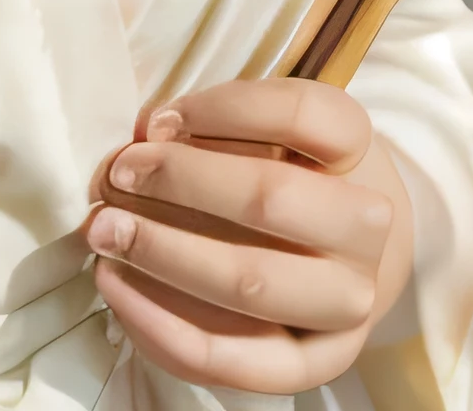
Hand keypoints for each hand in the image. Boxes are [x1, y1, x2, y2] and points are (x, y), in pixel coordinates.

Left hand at [84, 79, 414, 396]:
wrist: (353, 253)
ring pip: (252, 285)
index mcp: (359, 149)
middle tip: (117, 173)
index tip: (158, 118)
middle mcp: (368, 229)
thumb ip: (218, 122)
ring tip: (105, 232)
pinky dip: (166, 330)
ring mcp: (350, 303)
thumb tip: (151, 133)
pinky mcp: (318, 362)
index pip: (301, 114)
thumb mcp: (273, 128)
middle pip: (271, 199)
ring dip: (165, 256)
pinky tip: (118, 290)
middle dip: (180, 184)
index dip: (222, 108)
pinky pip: (236, 361)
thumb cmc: (293, 171)